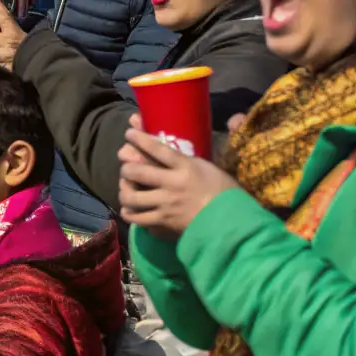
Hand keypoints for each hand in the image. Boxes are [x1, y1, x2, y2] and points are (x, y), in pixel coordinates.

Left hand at [117, 114, 239, 239]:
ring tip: (126, 189)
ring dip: (124, 191)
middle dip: (126, 168)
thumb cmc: (224, 192)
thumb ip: (187, 161)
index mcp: (185, 167)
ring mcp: (166, 204)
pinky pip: (138, 218)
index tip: (129, 133)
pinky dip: (130, 214)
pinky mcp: (163, 222)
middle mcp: (172, 183)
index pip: (157, 148)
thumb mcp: (208, 168)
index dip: (140, 139)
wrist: (230, 222)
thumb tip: (170, 153)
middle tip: (126, 168)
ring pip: (132, 197)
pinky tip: (129, 210)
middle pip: (137, 171)